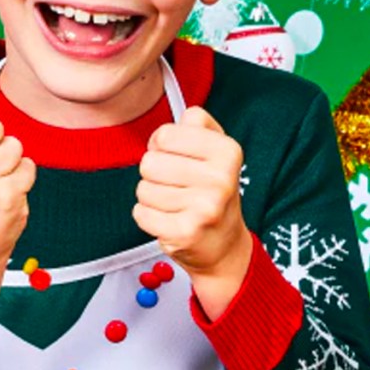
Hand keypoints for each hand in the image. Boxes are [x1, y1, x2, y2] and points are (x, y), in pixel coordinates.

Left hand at [133, 107, 253, 317]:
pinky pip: (141, 213)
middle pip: (150, 162)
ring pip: (143, 189)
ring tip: (175, 205)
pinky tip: (168, 220)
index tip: (177, 159)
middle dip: (155, 174)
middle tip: (176, 187)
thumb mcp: (216, 152)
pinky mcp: (185, 232)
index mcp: (228, 152)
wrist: (224, 245)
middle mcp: (220, 179)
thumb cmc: (213, 193)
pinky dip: (148, 217)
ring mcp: (204, 208)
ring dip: (152, 198)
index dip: (162, 147)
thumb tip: (171, 124)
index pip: (165, 135)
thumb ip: (197, 126)